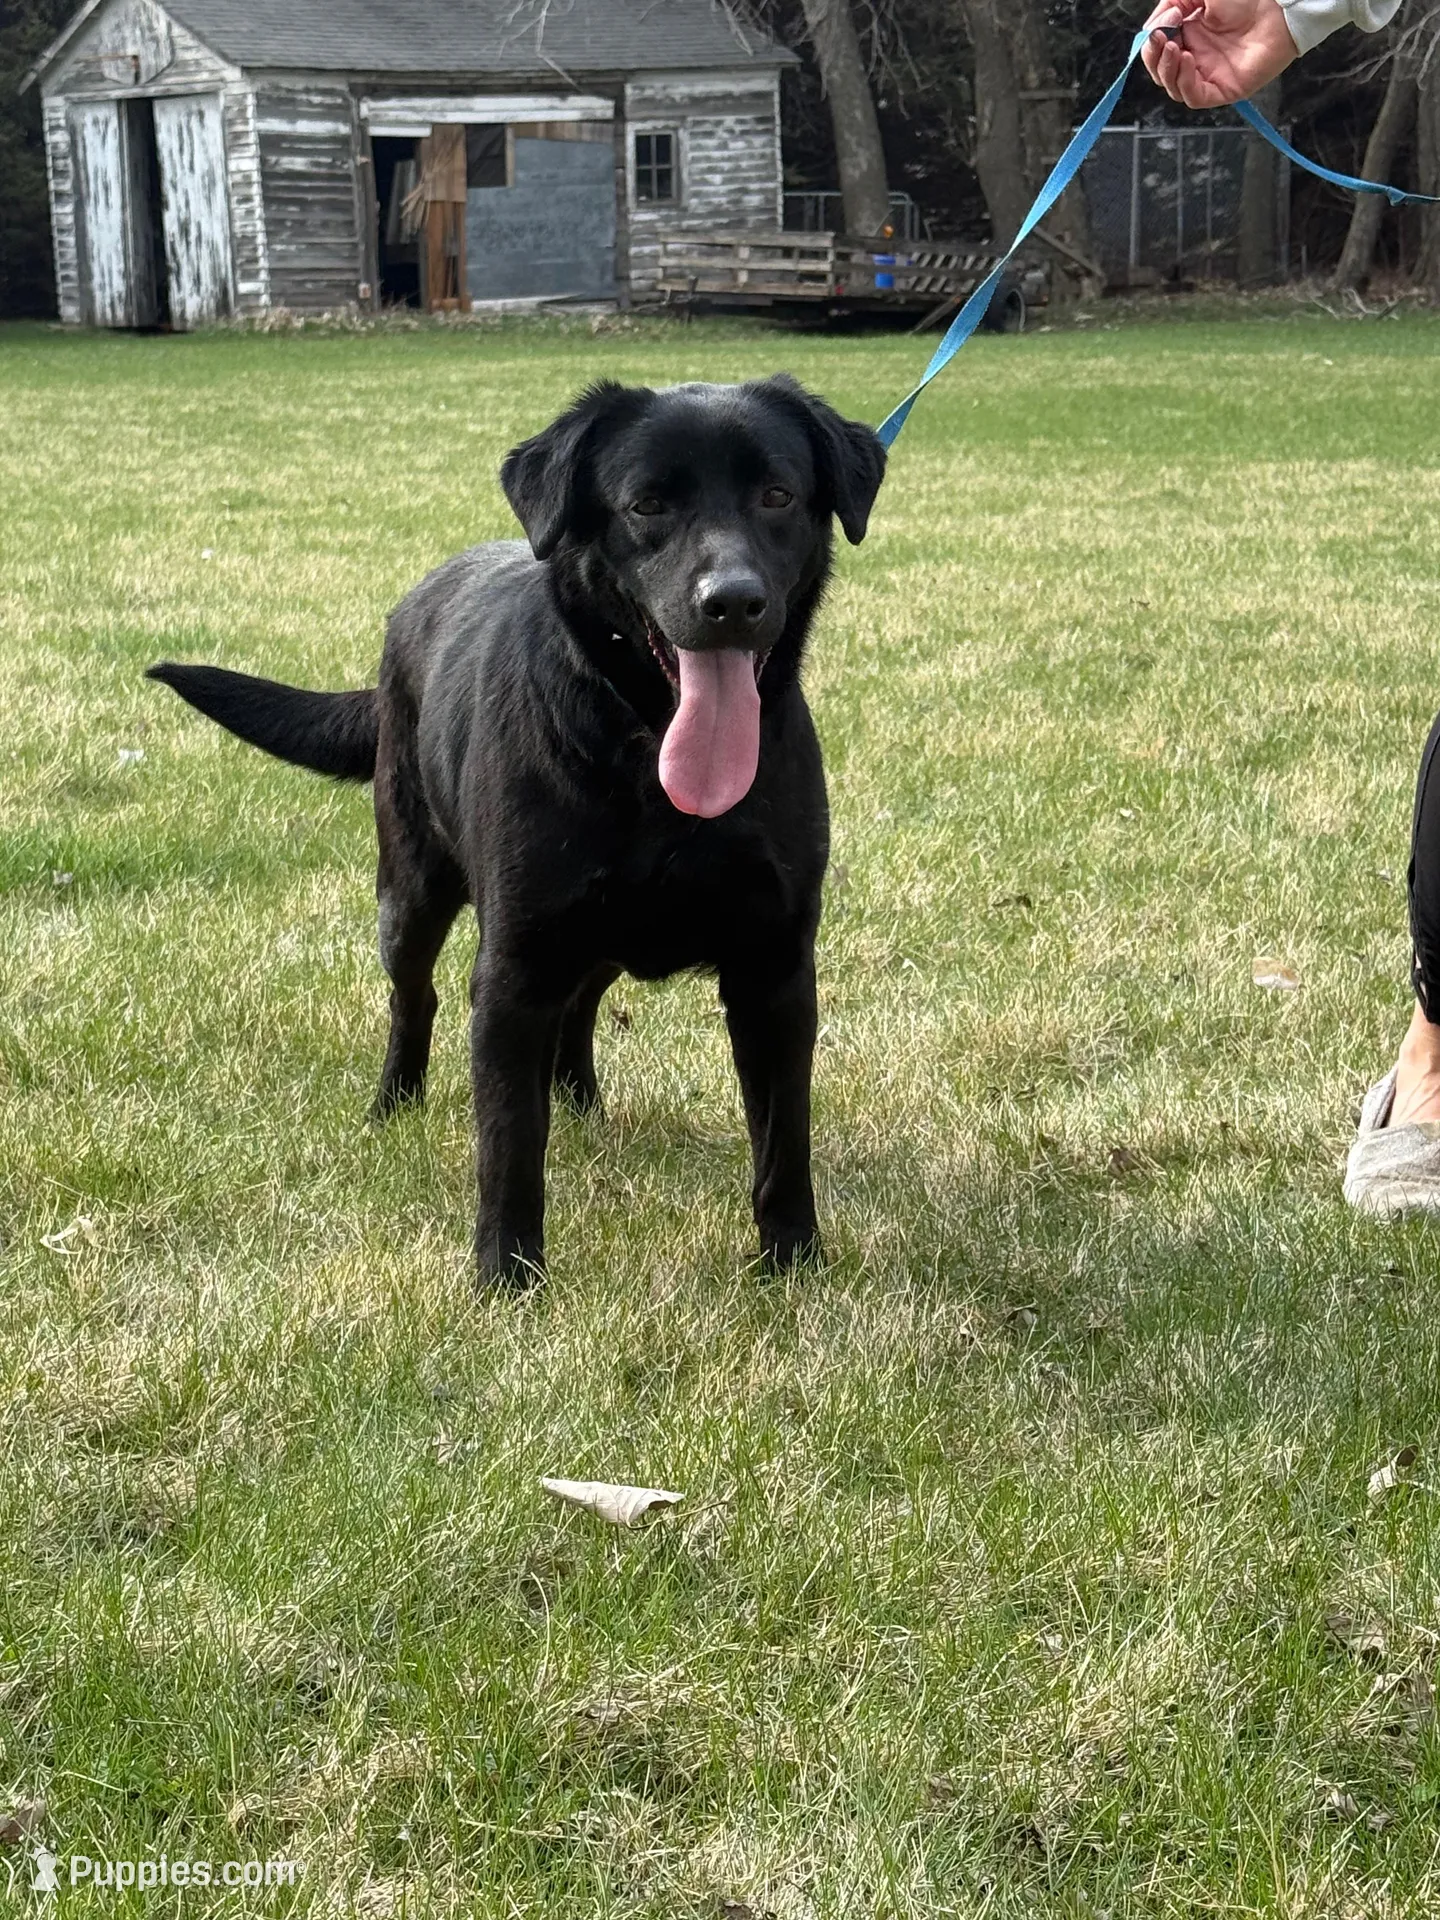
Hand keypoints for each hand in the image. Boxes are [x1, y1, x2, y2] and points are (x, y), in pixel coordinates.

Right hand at [1141, 0, 1297, 107]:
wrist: (1277, 8)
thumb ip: (1172, 4)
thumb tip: (1154, 28)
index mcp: (1190, 36)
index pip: (1158, 52)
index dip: (1151, 45)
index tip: (1157, 30)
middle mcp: (1197, 58)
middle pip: (1162, 72)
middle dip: (1155, 58)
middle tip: (1162, 40)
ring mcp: (1209, 75)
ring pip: (1174, 87)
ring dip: (1167, 70)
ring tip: (1175, 48)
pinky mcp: (1222, 90)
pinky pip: (1193, 97)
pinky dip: (1184, 82)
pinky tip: (1187, 60)